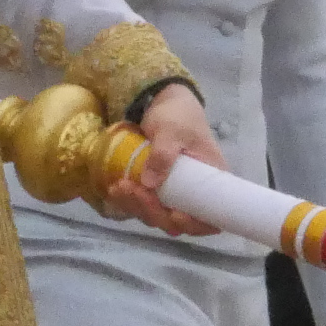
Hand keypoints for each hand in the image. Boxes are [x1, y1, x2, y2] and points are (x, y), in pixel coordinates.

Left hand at [105, 85, 222, 236]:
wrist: (163, 102)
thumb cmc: (177, 114)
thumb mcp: (171, 130)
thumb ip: (163, 154)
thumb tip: (150, 184)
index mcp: (210, 181)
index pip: (209, 218)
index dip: (193, 224)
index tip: (175, 215)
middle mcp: (194, 193)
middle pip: (177, 220)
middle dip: (152, 210)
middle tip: (131, 189)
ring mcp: (174, 193)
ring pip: (157, 215)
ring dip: (136, 206)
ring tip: (118, 187)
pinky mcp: (156, 189)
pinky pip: (144, 204)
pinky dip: (129, 201)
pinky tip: (114, 189)